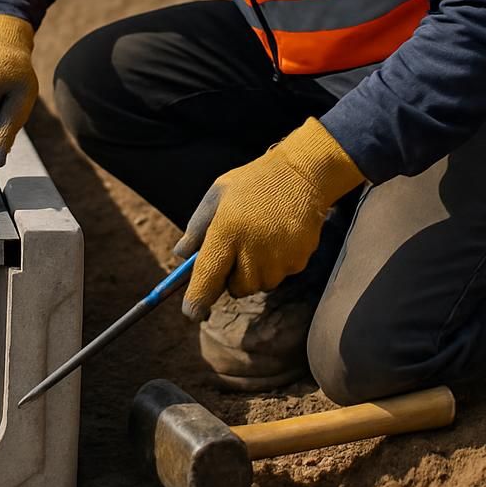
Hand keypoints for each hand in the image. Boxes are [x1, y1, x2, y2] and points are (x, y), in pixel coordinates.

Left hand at [174, 118, 364, 319]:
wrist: (303, 173)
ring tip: (261, 238)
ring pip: (259, 285)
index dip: (197, 301)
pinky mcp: (298, 261)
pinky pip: (280, 276)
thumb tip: (182, 256)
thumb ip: (197, 227)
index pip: (207, 279)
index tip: (192, 312)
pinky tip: (279, 238)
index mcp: (226, 231)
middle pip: (236, 289)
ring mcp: (278, 258)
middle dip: (232, 277)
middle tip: (238, 249)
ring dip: (255, 272)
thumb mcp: (217, 195)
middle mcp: (252, 249)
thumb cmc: (253, 183)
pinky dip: (276, 265)